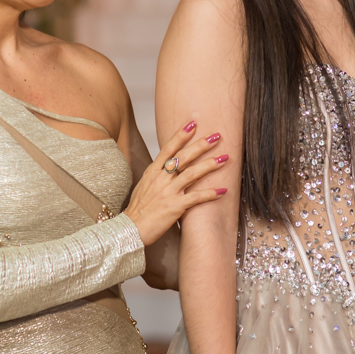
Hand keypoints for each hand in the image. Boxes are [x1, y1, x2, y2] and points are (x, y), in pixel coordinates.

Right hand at [123, 121, 228, 245]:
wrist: (130, 229)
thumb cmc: (138, 209)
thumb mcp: (144, 185)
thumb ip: (157, 174)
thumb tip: (169, 165)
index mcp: (153, 172)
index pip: (168, 149)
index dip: (181, 135)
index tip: (192, 124)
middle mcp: (161, 179)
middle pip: (183, 157)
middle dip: (201, 145)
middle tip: (216, 136)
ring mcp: (168, 192)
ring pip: (192, 173)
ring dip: (210, 165)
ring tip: (225, 158)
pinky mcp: (175, 207)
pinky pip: (196, 197)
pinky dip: (210, 193)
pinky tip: (223, 190)